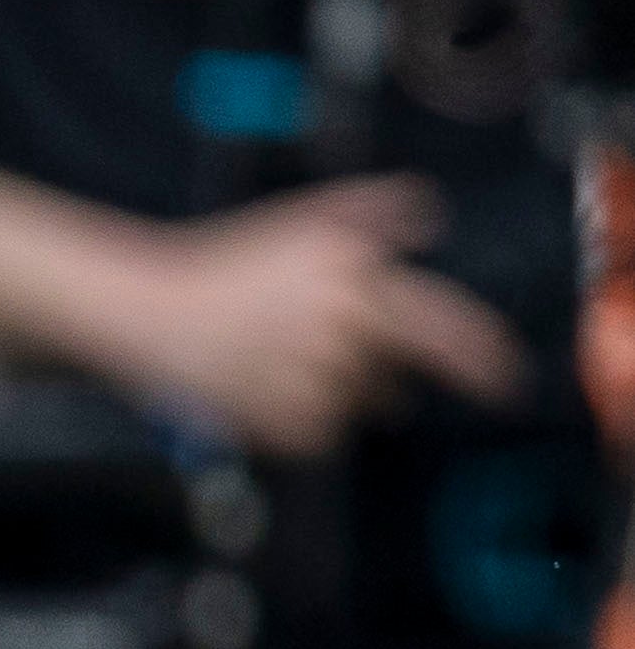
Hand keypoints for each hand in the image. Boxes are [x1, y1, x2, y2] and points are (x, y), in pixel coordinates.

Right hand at [85, 177, 524, 454]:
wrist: (140, 309)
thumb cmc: (219, 264)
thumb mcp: (298, 221)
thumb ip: (368, 213)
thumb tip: (430, 214)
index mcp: (351, 273)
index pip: (440, 324)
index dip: (481, 356)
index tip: (507, 381)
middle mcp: (340, 321)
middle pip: (392, 376)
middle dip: (377, 382)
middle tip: (344, 381)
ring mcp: (311, 372)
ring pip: (354, 406)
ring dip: (330, 395)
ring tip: (273, 367)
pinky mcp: (281, 417)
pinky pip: (319, 434)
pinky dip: (297, 422)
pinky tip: (258, 393)